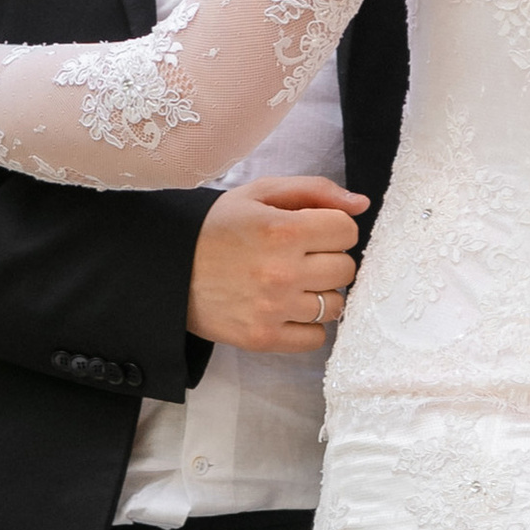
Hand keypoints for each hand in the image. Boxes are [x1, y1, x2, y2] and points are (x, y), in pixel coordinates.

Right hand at [188, 172, 368, 350]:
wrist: (168, 270)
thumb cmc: (215, 228)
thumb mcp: (259, 194)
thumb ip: (314, 190)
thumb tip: (361, 205)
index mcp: (283, 230)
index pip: (347, 231)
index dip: (332, 228)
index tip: (312, 232)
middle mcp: (282, 271)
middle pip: (345, 269)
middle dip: (329, 259)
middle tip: (302, 258)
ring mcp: (274, 308)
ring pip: (335, 305)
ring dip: (320, 294)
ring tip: (294, 284)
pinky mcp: (263, 337)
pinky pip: (316, 339)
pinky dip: (308, 326)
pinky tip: (288, 309)